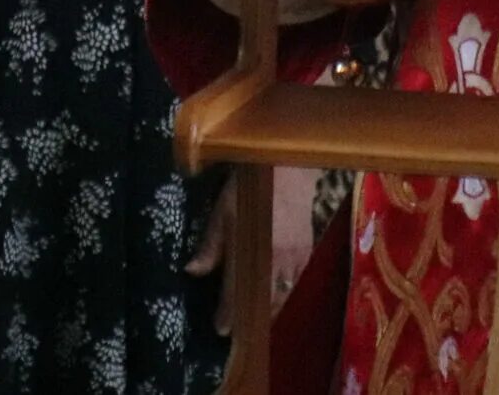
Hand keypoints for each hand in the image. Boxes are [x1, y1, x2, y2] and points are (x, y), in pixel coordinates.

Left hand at [184, 170, 318, 333]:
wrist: (288, 167)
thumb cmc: (249, 186)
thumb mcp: (223, 210)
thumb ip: (210, 244)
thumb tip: (192, 271)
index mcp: (247, 247)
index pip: (235, 290)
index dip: (228, 313)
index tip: (221, 330)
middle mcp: (272, 257)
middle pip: (260, 298)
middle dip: (250, 317)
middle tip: (239, 330)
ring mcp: (293, 256)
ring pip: (280, 294)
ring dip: (268, 309)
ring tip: (257, 320)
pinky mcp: (307, 251)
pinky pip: (296, 281)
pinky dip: (286, 294)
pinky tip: (279, 298)